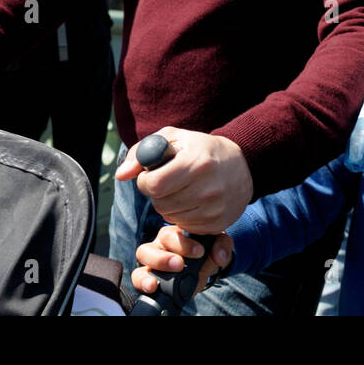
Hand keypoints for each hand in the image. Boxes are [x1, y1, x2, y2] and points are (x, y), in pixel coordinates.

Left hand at [114, 127, 252, 232]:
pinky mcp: (218, 224)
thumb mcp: (173, 138)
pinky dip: (182, 216)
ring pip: (170, 217)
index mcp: (196, 163)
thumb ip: (142, 152)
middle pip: (160, 203)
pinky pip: (184, 226)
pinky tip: (192, 201)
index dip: (146, 180)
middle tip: (168, 181)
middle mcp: (207, 188)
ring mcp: (214, 209)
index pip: (154, 184)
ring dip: (168, 205)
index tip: (152, 174)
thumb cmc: (200, 149)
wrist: (243, 165)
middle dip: (157, 193)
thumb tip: (120, 175)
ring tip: (181, 190)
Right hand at [131, 226, 233, 297]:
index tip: (200, 252)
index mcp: (175, 233)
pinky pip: (138, 276)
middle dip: (164, 257)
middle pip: (151, 246)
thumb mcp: (218, 244)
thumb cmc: (207, 249)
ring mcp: (152, 260)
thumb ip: (222, 246)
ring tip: (157, 282)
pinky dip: (142, 282)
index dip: (184, 243)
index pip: (173, 233)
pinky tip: (152, 287)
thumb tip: (219, 256)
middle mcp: (161, 244)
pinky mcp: (148, 275)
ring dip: (149, 270)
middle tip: (179, 265)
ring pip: (142, 256)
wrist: (204, 264)